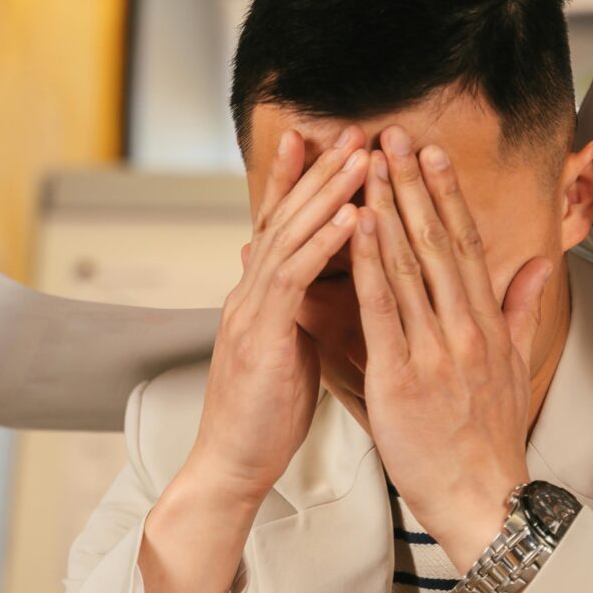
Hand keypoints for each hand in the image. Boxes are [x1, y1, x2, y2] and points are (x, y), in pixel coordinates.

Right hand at [184, 126, 367, 504]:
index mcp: (259, 297)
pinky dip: (323, 243)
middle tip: (349, 128)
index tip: (324, 141)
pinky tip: (351, 217)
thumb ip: (297, 311)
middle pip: (283, 215)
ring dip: (326, 192)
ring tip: (361, 156)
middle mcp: (249, 292)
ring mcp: (250, 310)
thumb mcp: (287, 351)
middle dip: (316, 169)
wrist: (231, 464)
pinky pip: (294, 278)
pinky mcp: (261, 335)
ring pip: (289, 235)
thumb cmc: (266, 415)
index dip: (299, 181)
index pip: (280, 225)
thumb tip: (318, 288)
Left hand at [349, 127, 550, 567]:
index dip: (447, 195)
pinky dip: (370, 263)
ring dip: (389, 207)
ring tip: (370, 163)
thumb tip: (538, 266)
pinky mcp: (403, 375)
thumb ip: (523, 311)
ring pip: (410, 264)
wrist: (482, 495)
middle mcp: (466, 328)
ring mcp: (436, 350)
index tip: (431, 154)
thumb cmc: (491, 439)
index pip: (465, 245)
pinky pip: (383, 309)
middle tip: (394, 135)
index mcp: (488, 325)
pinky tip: (358, 225)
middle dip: (414, 184)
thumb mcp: (517, 368)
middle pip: (438, 241)